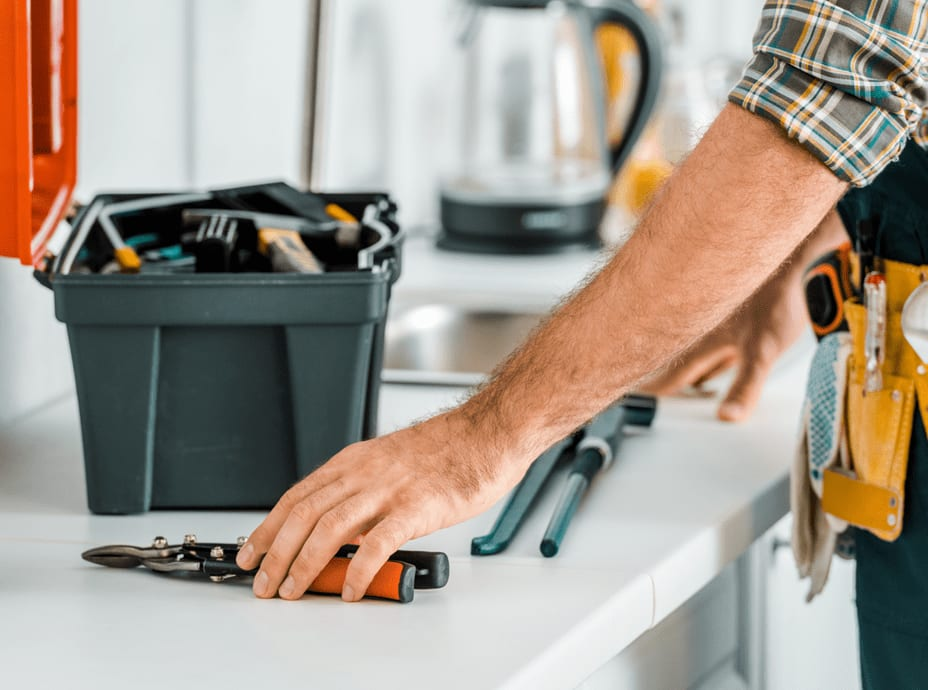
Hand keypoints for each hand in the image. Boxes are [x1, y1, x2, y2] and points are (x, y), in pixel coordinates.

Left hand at [235, 411, 528, 601]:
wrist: (485, 435)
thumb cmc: (445, 451)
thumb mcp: (389, 463)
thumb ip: (361, 492)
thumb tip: (340, 530)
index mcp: (354, 462)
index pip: (296, 496)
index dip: (268, 527)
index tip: (251, 553)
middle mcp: (364, 473)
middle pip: (304, 514)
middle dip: (277, 553)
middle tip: (264, 583)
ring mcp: (389, 489)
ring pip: (329, 528)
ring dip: (304, 564)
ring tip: (292, 590)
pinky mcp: (416, 508)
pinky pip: (379, 543)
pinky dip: (358, 569)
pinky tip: (351, 589)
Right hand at [639, 260, 808, 421]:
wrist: (798, 255)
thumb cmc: (778, 295)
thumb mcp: (762, 350)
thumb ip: (745, 385)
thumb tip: (727, 416)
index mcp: (703, 340)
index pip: (671, 374)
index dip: (655, 390)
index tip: (637, 401)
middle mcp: (706, 328)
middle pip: (682, 360)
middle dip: (669, 378)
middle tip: (653, 392)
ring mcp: (723, 318)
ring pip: (699, 347)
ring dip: (693, 363)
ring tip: (685, 380)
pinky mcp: (741, 310)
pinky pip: (719, 336)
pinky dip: (718, 351)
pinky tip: (724, 353)